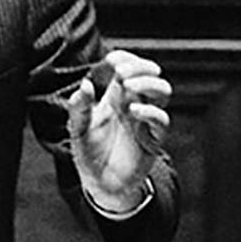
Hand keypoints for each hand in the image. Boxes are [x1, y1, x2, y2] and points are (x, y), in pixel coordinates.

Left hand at [66, 50, 170, 211]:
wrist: (100, 183)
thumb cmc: (89, 151)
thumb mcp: (77, 128)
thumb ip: (79, 107)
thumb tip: (85, 84)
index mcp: (115, 96)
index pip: (128, 66)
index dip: (124, 58)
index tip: (112, 61)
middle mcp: (134, 103)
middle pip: (150, 73)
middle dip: (139, 66)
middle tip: (122, 73)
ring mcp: (145, 119)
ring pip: (163, 91)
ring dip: (148, 83)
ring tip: (128, 86)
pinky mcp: (153, 138)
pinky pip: (162, 119)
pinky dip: (149, 111)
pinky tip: (132, 111)